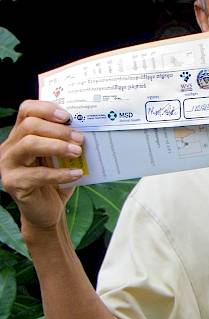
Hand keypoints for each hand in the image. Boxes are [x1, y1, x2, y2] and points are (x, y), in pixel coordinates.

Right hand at [0, 101, 83, 230]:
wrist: (47, 210)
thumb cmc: (56, 180)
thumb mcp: (61, 157)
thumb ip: (67, 142)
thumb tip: (89, 129)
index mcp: (21, 135)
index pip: (26, 110)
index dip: (46, 108)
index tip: (68, 116)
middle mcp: (10, 147)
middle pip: (29, 126)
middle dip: (58, 130)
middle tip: (80, 138)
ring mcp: (8, 165)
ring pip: (29, 144)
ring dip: (57, 146)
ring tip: (77, 152)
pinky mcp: (14, 183)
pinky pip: (38, 174)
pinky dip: (60, 173)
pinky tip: (77, 174)